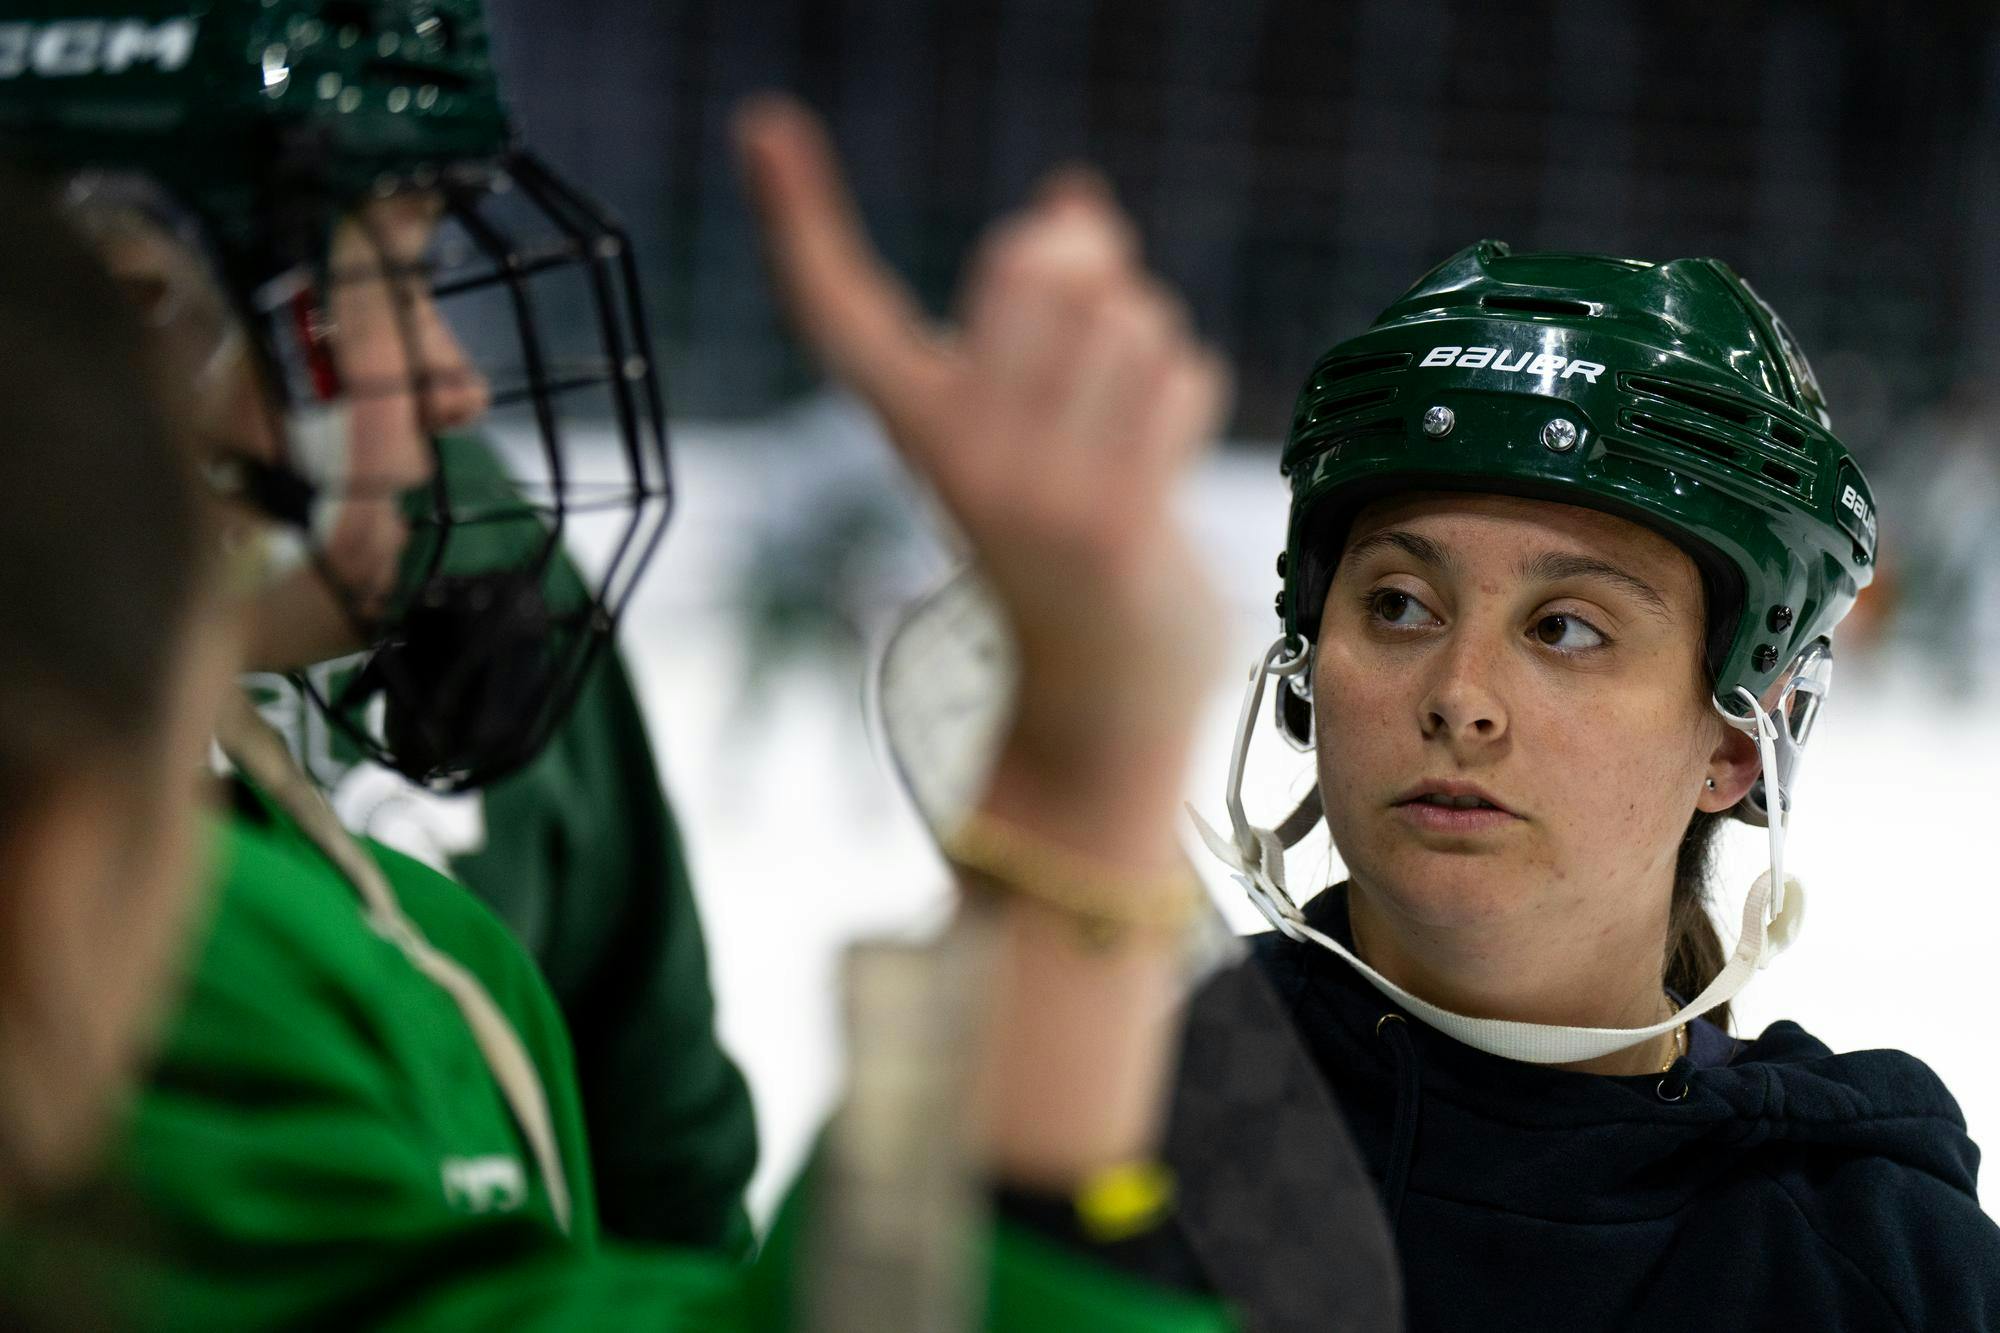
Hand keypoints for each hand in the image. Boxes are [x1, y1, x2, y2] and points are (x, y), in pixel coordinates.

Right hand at [734, 96, 1229, 786]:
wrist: (1096, 709)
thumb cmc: (1067, 546)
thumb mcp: (1026, 426)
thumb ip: (1045, 305)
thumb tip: (1076, 196)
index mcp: (916, 427)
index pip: (839, 311)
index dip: (799, 215)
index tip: (764, 122)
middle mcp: (953, 456)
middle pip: (1034, 263)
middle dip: (1093, 272)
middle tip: (1096, 346)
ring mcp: (1026, 494)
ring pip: (1128, 314)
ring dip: (1153, 346)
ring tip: (1129, 425)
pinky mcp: (1108, 525)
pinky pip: (1179, 376)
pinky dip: (1187, 397)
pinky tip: (1159, 462)